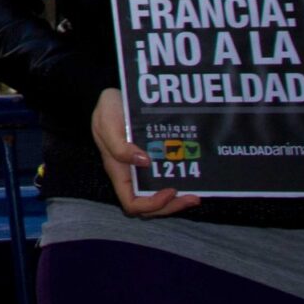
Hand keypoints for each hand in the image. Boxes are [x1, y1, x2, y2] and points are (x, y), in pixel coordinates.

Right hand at [92, 89, 198, 217]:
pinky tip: (192, 175)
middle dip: (171, 206)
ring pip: (158, 196)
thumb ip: (119, 145)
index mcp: (118, 171)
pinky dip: (179, 182)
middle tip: (193, 198)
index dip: (151, 204)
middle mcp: (131, 175)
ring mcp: (143, 169)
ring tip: (196, 194)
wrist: (116, 96)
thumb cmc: (109, 109)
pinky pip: (165, 179)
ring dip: (178, 200)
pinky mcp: (154, 160)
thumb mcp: (106, 122)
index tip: (169, 191)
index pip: (132, 203)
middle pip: (149, 207)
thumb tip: (144, 162)